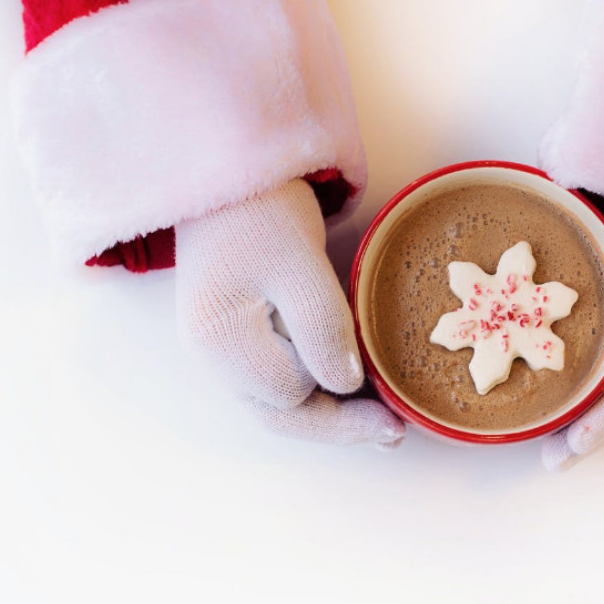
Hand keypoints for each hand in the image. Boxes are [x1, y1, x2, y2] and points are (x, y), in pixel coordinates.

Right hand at [176, 178, 404, 447]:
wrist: (235, 170)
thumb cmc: (263, 209)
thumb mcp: (299, 265)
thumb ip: (321, 327)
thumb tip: (345, 386)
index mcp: (219, 339)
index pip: (290, 396)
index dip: (340, 398)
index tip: (388, 400)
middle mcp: (209, 355)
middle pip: (279, 414)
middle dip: (339, 426)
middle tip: (394, 433)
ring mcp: (219, 347)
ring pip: (278, 402)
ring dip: (330, 413)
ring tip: (381, 423)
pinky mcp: (236, 333)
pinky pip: (277, 377)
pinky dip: (316, 389)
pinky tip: (350, 391)